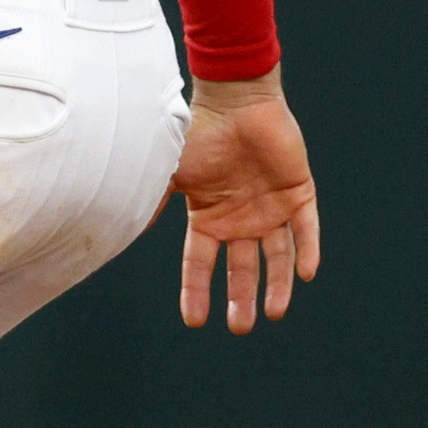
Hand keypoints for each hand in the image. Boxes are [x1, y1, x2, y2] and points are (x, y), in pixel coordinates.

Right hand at [174, 71, 318, 333]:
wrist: (235, 100)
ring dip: (276, 284)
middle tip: (241, 327)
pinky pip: (307, 230)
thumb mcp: (168, 173)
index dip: (197, 292)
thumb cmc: (197, 133)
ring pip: (277, 256)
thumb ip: (152, 203)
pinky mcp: (298, 193)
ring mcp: (270, 208)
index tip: (195, 322)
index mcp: (207, 217)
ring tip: (274, 313)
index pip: (200, 263)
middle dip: (241, 299)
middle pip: (241, 268)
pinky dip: (308, 251)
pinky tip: (305, 274)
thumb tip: (119, 231)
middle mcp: (240, 219)